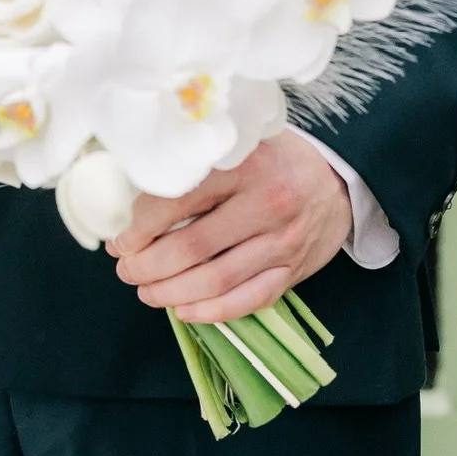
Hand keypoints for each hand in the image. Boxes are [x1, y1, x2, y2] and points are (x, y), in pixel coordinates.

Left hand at [107, 133, 352, 323]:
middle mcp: (266, 204)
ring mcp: (282, 242)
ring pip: (216, 281)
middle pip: (192, 247)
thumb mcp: (237, 143)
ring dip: (171, 293)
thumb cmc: (272, 158)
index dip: (139, 226)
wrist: (337, 182)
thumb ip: (196, 162)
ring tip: (145, 290)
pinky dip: (211, 312)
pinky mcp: (293, 272)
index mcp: (244, 165)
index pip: (178, 200)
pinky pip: (247, 301)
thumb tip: (127, 185)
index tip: (119, 237)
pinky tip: (183, 310)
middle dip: (147, 264)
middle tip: (125, 267)